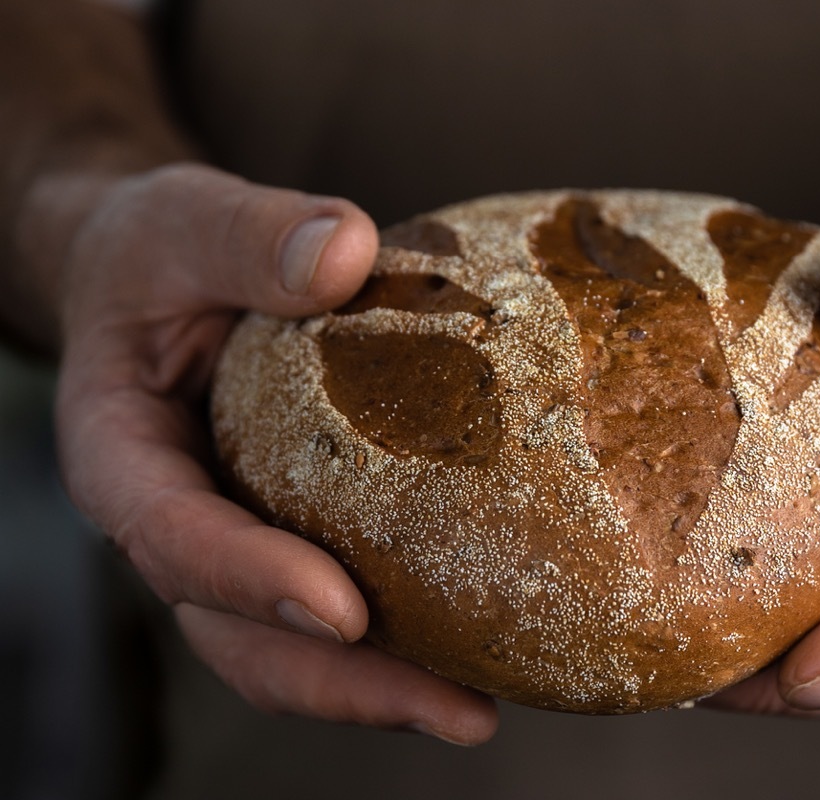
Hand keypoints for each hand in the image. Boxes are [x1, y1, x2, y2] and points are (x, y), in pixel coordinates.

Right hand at [52, 163, 498, 742]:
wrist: (159, 276)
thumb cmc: (160, 250)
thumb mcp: (184, 219)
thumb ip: (248, 236)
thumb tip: (350, 249)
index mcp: (124, 452)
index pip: (171, 533)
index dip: (249, 582)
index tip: (340, 610)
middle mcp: (175, 518)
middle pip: (236, 633)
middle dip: (340, 681)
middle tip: (456, 713)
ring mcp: (234, 537)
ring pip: (287, 645)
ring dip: (380, 687)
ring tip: (480, 710)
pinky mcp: (288, 532)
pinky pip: (336, 598)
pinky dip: (398, 632)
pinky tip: (481, 642)